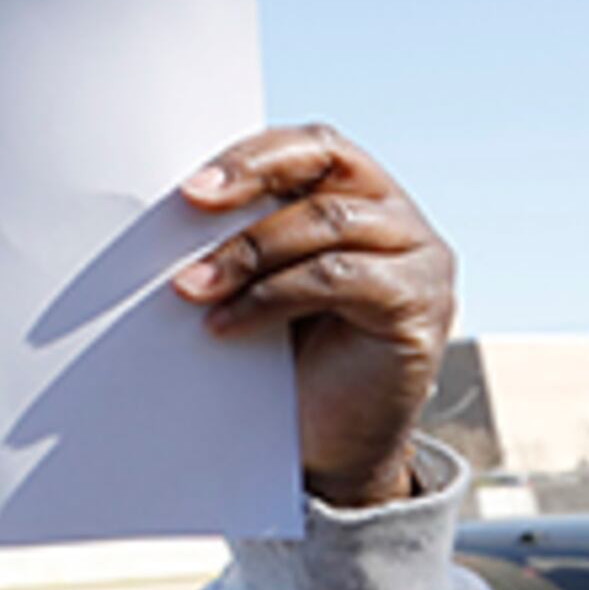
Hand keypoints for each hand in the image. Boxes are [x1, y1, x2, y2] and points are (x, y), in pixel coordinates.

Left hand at [173, 126, 455, 509]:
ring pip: (328, 223)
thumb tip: (168, 211)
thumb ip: (242, 237)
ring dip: (248, 252)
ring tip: (191, 288)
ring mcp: (419, 260)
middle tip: (189, 207)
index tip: (190, 188)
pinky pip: (338, 279)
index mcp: (358, 196)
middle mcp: (397, 218)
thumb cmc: (287, 355)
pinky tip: (225, 323)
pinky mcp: (420, 307)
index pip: (312, 147)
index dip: (253, 157)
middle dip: (250, 182)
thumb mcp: (261, 281)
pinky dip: (271, 297)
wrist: (328, 442)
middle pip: (325, 170)